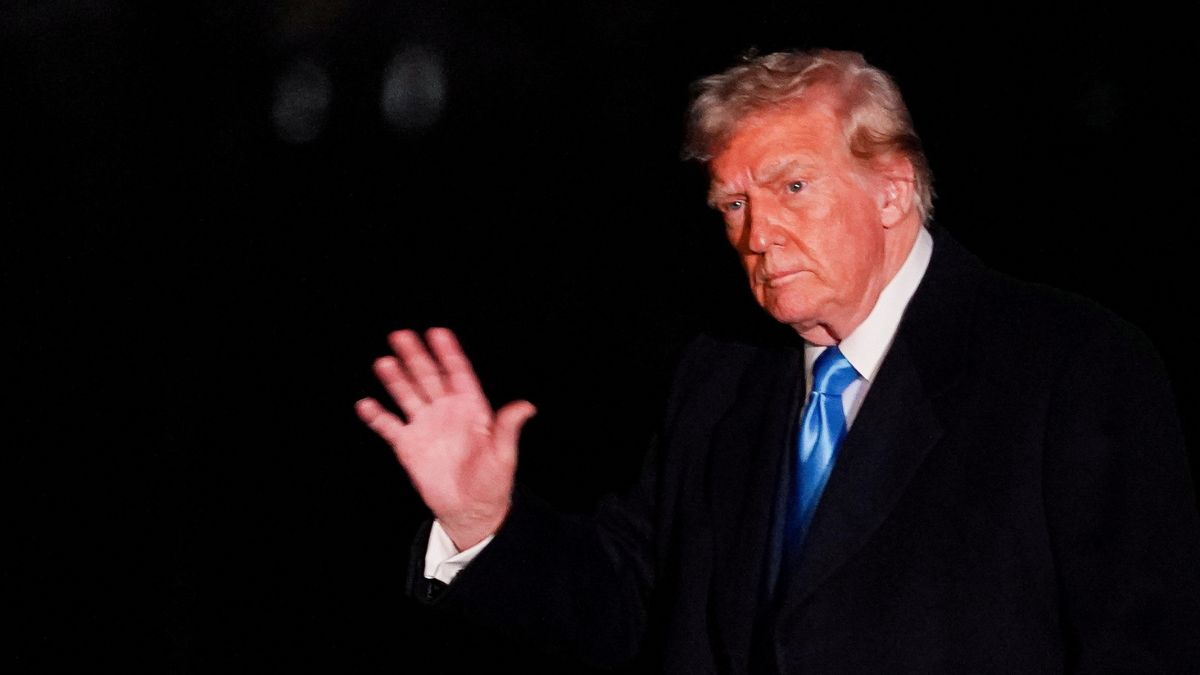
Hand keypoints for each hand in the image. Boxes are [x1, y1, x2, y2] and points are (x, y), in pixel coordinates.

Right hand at [355, 328, 535, 549]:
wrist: (470, 509)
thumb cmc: (493, 482)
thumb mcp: (504, 454)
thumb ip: (508, 428)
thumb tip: (527, 407)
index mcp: (470, 409)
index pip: (458, 374)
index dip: (448, 353)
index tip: (438, 333)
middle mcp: (446, 412)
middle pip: (428, 377)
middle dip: (416, 357)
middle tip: (402, 335)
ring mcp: (426, 426)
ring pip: (407, 395)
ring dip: (396, 379)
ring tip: (384, 363)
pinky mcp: (409, 445)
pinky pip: (390, 426)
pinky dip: (377, 416)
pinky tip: (366, 404)